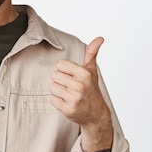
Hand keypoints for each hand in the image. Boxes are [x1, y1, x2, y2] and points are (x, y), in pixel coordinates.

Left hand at [48, 37, 112, 151]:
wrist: (96, 114)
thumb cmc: (91, 89)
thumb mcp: (92, 70)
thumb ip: (92, 53)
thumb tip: (100, 38)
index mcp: (84, 73)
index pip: (60, 65)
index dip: (64, 71)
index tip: (73, 76)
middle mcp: (80, 85)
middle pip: (54, 76)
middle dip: (61, 81)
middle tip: (71, 87)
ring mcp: (74, 98)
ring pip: (52, 87)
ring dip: (58, 91)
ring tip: (69, 94)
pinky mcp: (67, 109)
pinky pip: (51, 99)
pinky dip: (57, 101)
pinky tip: (67, 102)